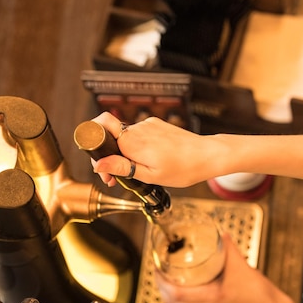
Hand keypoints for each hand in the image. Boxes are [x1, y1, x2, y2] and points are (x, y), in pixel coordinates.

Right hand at [90, 112, 223, 187]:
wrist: (207, 155)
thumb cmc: (182, 168)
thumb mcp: (149, 175)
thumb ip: (122, 168)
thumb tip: (99, 164)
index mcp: (133, 142)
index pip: (100, 131)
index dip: (95, 149)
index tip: (103, 169)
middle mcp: (138, 129)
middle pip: (109, 136)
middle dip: (109, 156)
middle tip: (116, 177)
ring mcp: (147, 125)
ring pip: (124, 137)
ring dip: (124, 153)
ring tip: (139, 170)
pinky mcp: (155, 125)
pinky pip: (137, 135)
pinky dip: (137, 148)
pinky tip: (149, 160)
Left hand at [155, 234, 281, 302]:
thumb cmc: (259, 290)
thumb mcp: (241, 265)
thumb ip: (227, 247)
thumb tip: (218, 233)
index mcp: (214, 298)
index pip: (176, 294)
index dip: (161, 281)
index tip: (158, 268)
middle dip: (161, 287)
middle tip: (159, 273)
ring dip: (170, 296)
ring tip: (167, 280)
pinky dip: (182, 302)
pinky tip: (183, 291)